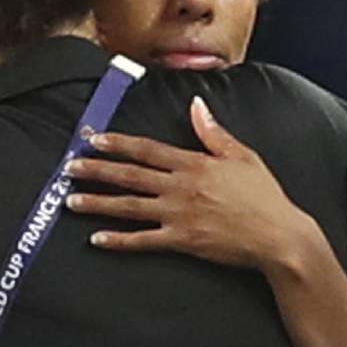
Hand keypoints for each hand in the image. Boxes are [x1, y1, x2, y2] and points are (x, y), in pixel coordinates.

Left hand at [65, 96, 312, 270]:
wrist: (278, 236)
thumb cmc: (264, 196)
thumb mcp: (242, 156)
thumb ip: (213, 132)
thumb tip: (196, 105)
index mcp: (193, 164)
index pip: (147, 149)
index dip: (117, 143)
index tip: (93, 138)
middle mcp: (180, 187)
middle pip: (130, 175)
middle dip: (96, 170)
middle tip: (68, 167)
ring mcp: (178, 216)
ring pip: (129, 207)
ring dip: (98, 203)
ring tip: (72, 200)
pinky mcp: (182, 241)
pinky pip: (144, 240)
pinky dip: (119, 240)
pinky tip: (97, 238)